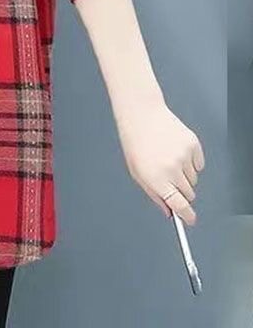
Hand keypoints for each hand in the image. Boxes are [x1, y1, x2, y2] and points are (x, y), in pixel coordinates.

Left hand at [114, 98, 204, 224]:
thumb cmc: (135, 141)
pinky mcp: (194, 145)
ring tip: (168, 158)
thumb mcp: (137, 172)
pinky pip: (200, 164)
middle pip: (189, 194)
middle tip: (169, 178)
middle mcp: (172, 169)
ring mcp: (185, 157)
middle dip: (181, 191)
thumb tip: (169, 211)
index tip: (190, 220)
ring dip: (185, 175)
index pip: (180, 206)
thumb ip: (154, 194)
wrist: (142, 114)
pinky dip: (191, 162)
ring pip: (194, 180)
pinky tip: (176, 150)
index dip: (187, 216)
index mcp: (156, 178)